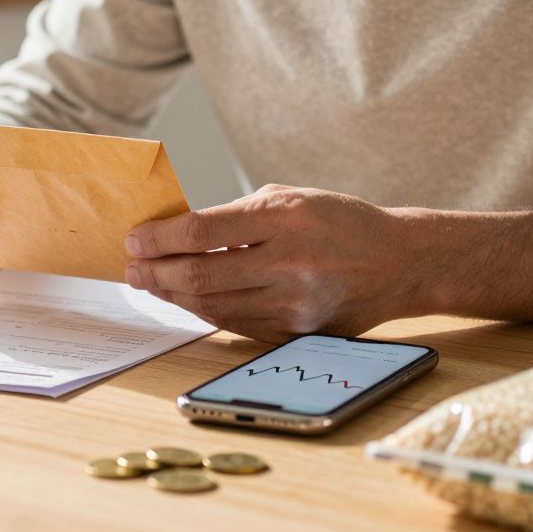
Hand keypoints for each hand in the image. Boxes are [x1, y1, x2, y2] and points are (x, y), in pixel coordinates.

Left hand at [124, 185, 420, 343]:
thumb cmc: (340, 222)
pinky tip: (186, 299)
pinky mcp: (297, 333)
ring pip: (213, 307)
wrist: (399, 262)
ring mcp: (294, 304)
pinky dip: (205, 312)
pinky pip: (236, 325)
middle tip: (132, 268)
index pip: (202, 232)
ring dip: (174, 296)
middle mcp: (288, 263)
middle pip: (200, 276)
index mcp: (285, 218)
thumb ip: (238, 216)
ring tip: (152, 283)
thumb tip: (179, 233)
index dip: (160, 239)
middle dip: (156, 273)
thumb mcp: (292, 198)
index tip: (135, 239)